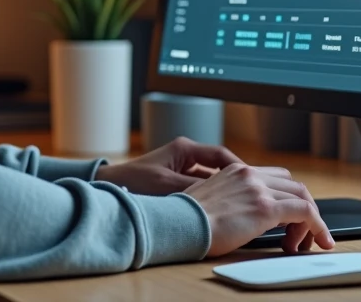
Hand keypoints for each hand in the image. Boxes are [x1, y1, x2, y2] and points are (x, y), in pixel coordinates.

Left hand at [93, 135, 290, 195]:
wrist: (106, 188)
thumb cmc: (132, 182)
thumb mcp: (166, 186)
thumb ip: (194, 189)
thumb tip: (220, 196)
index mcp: (184, 149)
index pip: (221, 156)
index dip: (240, 168)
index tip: (253, 181)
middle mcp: (184, 155)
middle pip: (220, 167)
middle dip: (237, 180)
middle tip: (254, 194)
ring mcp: (180, 168)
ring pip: (211, 179)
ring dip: (223, 191)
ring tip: (239, 205)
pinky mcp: (174, 181)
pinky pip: (200, 188)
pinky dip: (209, 198)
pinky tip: (216, 211)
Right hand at [184, 162, 334, 255]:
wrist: (179, 224)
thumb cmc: (186, 219)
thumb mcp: (209, 199)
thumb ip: (230, 198)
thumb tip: (242, 215)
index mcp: (235, 170)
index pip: (275, 177)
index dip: (288, 198)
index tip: (288, 219)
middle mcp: (249, 174)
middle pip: (293, 185)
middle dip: (303, 209)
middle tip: (299, 234)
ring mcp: (259, 189)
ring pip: (302, 197)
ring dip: (310, 221)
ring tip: (304, 243)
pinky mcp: (266, 208)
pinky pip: (305, 212)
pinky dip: (317, 226)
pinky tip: (318, 240)